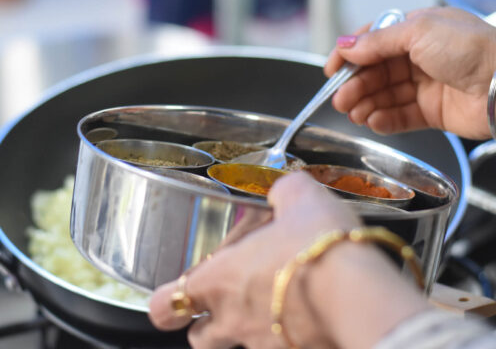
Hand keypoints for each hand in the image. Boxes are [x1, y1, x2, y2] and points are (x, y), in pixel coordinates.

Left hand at [149, 172, 360, 347]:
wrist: (361, 295)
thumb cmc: (319, 246)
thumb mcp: (299, 198)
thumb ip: (283, 192)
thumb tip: (284, 191)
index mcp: (220, 280)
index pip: (164, 305)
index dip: (164, 302)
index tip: (172, 296)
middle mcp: (235, 319)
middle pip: (198, 338)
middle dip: (206, 324)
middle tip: (225, 303)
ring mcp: (265, 345)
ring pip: (242, 347)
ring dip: (250, 329)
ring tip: (276, 305)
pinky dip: (289, 336)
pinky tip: (309, 315)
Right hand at [325, 7, 495, 138]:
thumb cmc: (472, 49)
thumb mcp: (419, 32)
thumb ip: (377, 42)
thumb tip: (345, 46)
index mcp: (417, 31)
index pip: (374, 42)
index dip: (350, 56)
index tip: (331, 70)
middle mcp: (420, 57)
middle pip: (376, 73)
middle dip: (355, 86)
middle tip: (340, 99)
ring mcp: (426, 85)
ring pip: (385, 96)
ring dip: (365, 104)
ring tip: (353, 113)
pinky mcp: (432, 112)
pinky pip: (401, 117)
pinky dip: (385, 120)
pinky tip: (372, 121)